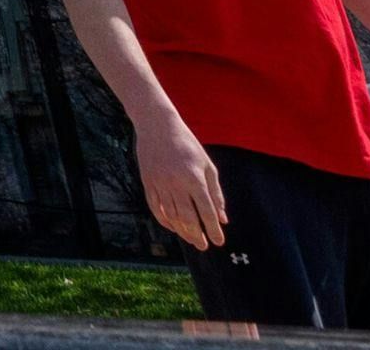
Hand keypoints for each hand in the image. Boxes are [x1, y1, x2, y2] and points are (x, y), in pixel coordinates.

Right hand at [134, 115, 227, 250]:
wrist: (156, 123)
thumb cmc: (186, 144)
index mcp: (194, 178)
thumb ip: (216, 193)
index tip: (219, 241)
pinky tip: (173, 227)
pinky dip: (164, 220)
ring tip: (191, 239)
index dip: (214, 229)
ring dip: (182, 231)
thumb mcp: (207, 165)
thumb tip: (222, 218)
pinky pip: (155, 206)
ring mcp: (160, 182)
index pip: (207, 211)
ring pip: (171, 215)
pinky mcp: (147, 180)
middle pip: (188, 218)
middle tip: (203, 246)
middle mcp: (176, 182)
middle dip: (197, 235)